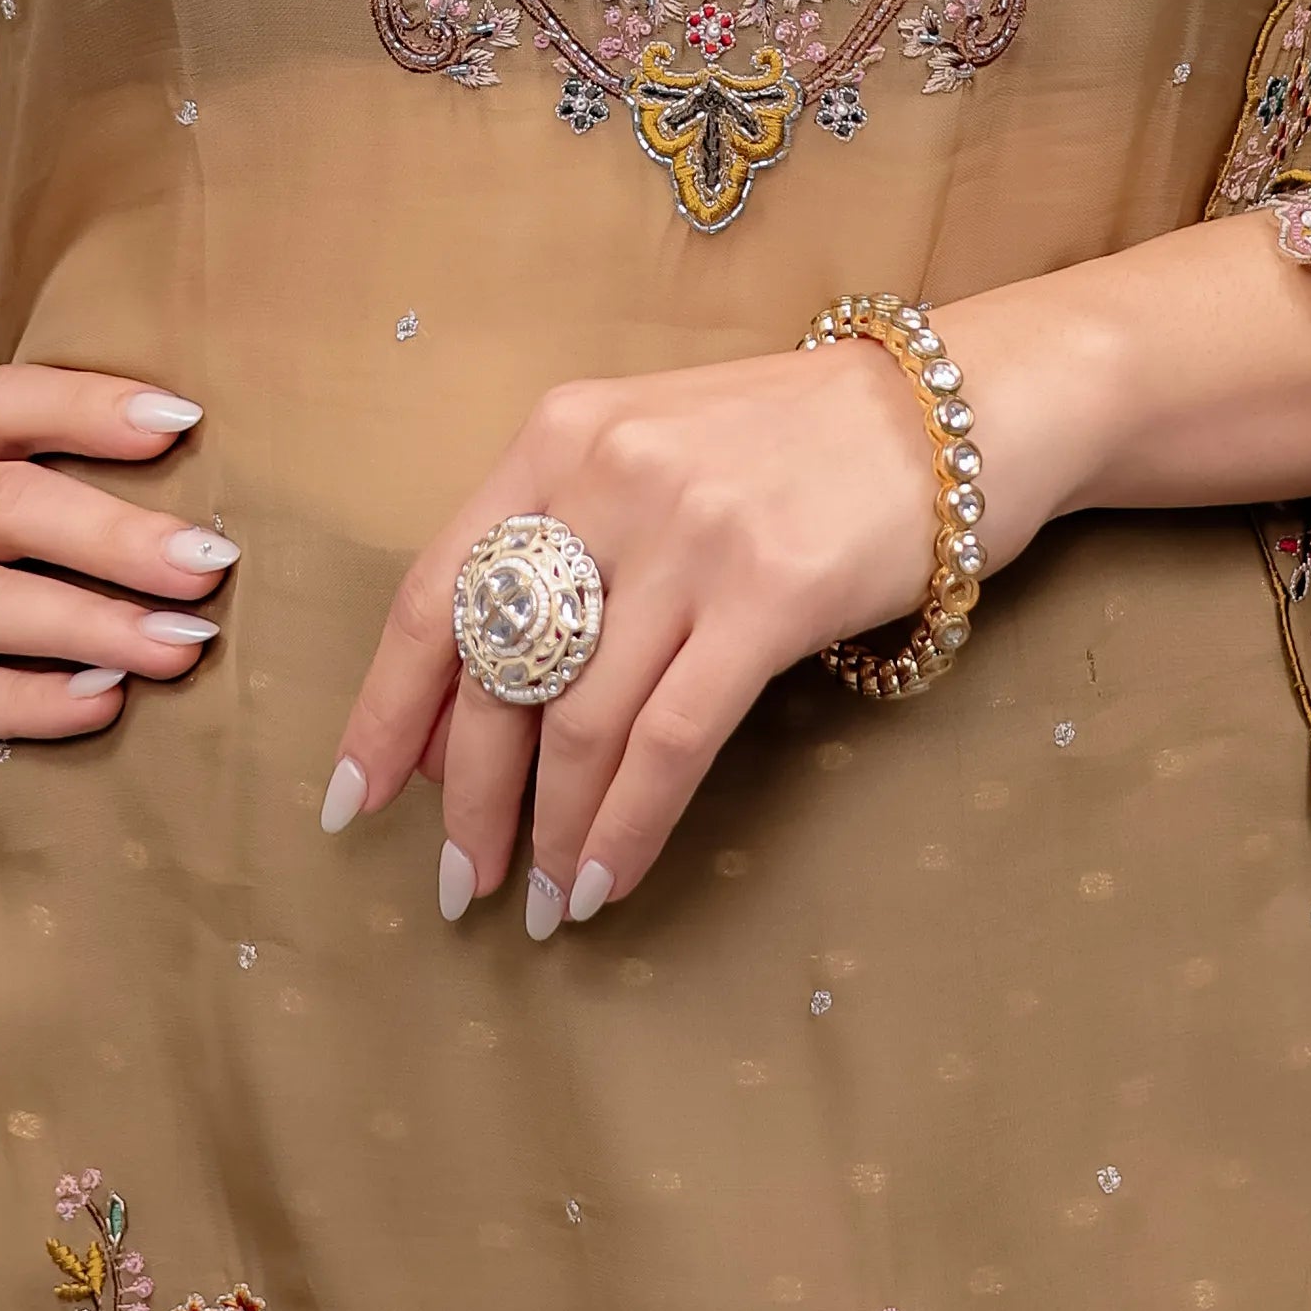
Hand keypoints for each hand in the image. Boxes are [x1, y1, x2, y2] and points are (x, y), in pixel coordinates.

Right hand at [0, 362, 242, 777]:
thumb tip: (149, 511)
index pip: (1, 402)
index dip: (92, 402)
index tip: (186, 419)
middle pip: (7, 502)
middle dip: (120, 530)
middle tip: (213, 560)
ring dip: (93, 621)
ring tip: (184, 643)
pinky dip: (24, 698)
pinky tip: (97, 704)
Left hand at [318, 333, 966, 936]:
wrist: (955, 409)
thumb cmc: (797, 447)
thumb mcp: (654, 453)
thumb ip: (566, 544)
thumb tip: (474, 702)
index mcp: (559, 436)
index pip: (432, 590)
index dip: (385, 710)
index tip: (354, 803)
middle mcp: (607, 475)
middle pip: (492, 669)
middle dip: (464, 797)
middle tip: (457, 883)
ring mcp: (687, 533)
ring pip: (575, 720)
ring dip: (548, 833)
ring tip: (544, 901)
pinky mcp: (768, 593)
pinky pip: (669, 741)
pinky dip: (627, 827)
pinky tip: (609, 878)